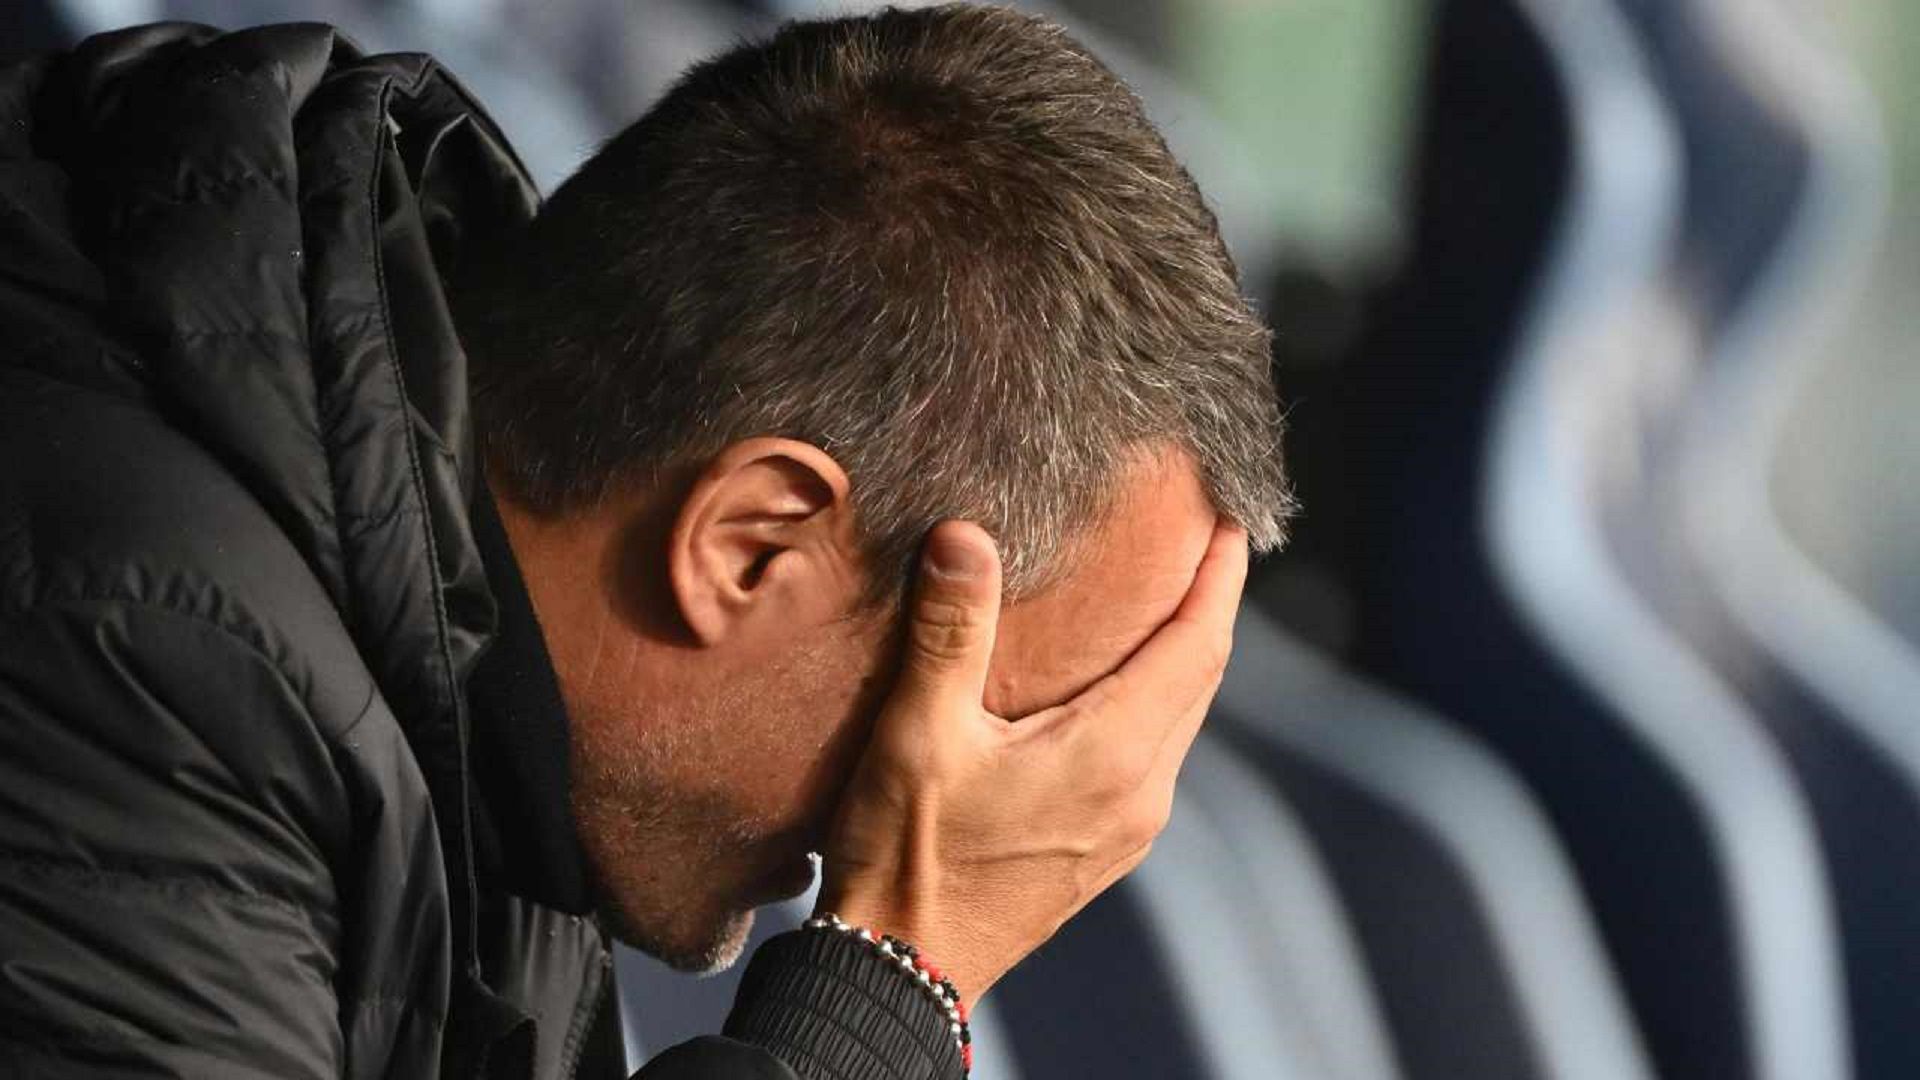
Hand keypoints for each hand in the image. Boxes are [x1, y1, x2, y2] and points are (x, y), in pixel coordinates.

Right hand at [814, 518, 1248, 1001]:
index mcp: (1112, 755)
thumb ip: (950, 631)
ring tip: (1167, 594)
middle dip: (1211, 602)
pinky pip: (1156, 753)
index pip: (1199, 644)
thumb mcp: (918, 734)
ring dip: (1185, 653)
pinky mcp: (1106, 848)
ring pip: (1182, 717)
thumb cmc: (906, 855)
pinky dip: (1157, 698)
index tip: (1231, 513)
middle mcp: (1141, 792)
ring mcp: (1129, 828)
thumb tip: (966, 536)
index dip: (1220, 575)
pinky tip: (1121, 681)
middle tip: (1204, 536)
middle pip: (1202, 676)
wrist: (902, 968)